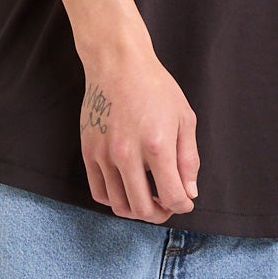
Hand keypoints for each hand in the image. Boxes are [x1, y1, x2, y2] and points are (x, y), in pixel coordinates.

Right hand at [78, 33, 199, 222]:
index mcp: (157, 146)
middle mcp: (128, 155)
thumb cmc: (155, 87)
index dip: (183, 206)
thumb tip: (189, 192)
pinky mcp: (88, 152)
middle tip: (167, 205)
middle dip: (161, 214)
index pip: (172, 197)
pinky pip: (99, 192)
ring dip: (137, 211)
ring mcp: (104, 155)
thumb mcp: (184, 119)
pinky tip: (127, 189)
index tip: (185, 201)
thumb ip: (188, 159)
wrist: (118, 64)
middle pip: (143, 209)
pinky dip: (114, 200)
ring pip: (119, 206)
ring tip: (148, 200)